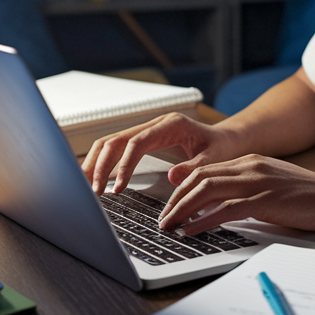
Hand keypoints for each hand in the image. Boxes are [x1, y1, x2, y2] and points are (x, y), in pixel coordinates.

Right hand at [81, 113, 241, 194]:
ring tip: (86, 186)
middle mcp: (155, 124)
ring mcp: (147, 130)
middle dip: (101, 164)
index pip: (137, 141)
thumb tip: (173, 177)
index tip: (117, 187)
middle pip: (116, 139)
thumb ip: (194, 168)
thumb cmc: (221, 148)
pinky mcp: (143, 139)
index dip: (124, 164)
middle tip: (92, 190)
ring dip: (97, 162)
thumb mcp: (214, 159)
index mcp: (170, 125)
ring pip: (111, 142)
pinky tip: (95, 178)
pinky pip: (117, 148)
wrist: (228, 139)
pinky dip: (103, 162)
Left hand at [157, 154, 314, 235]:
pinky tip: (191, 230)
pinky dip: (203, 221)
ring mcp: (257, 181)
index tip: (170, 206)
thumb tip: (219, 211)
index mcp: (250, 161)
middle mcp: (250, 166)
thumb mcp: (271, 188)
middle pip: (199, 178)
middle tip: (162, 219)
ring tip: (169, 226)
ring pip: (206, 190)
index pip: (205, 171)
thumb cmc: (308, 199)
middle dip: (175, 200)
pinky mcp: (265, 200)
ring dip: (182, 209)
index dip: (182, 189)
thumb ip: (246, 194)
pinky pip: (225, 210)